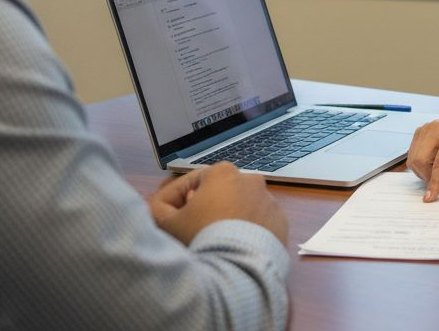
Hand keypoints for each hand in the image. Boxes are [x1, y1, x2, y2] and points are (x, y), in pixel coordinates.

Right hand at [148, 162, 288, 244]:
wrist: (237, 266)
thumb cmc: (202, 238)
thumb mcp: (168, 222)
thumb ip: (158, 208)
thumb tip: (159, 206)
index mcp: (223, 172)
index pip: (192, 182)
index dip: (175, 200)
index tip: (169, 216)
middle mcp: (250, 180)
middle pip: (218, 194)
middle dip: (204, 208)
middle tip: (192, 229)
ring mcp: (269, 200)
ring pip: (240, 207)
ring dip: (228, 218)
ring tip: (215, 239)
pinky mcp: (281, 221)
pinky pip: (259, 223)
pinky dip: (248, 231)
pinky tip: (235, 245)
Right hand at [406, 94, 438, 201]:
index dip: (435, 182)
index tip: (429, 198)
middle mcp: (436, 128)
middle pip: (421, 161)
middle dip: (430, 176)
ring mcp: (426, 128)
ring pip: (414, 159)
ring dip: (426, 170)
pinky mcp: (420, 131)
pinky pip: (413, 154)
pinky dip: (423, 163)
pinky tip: (438, 160)